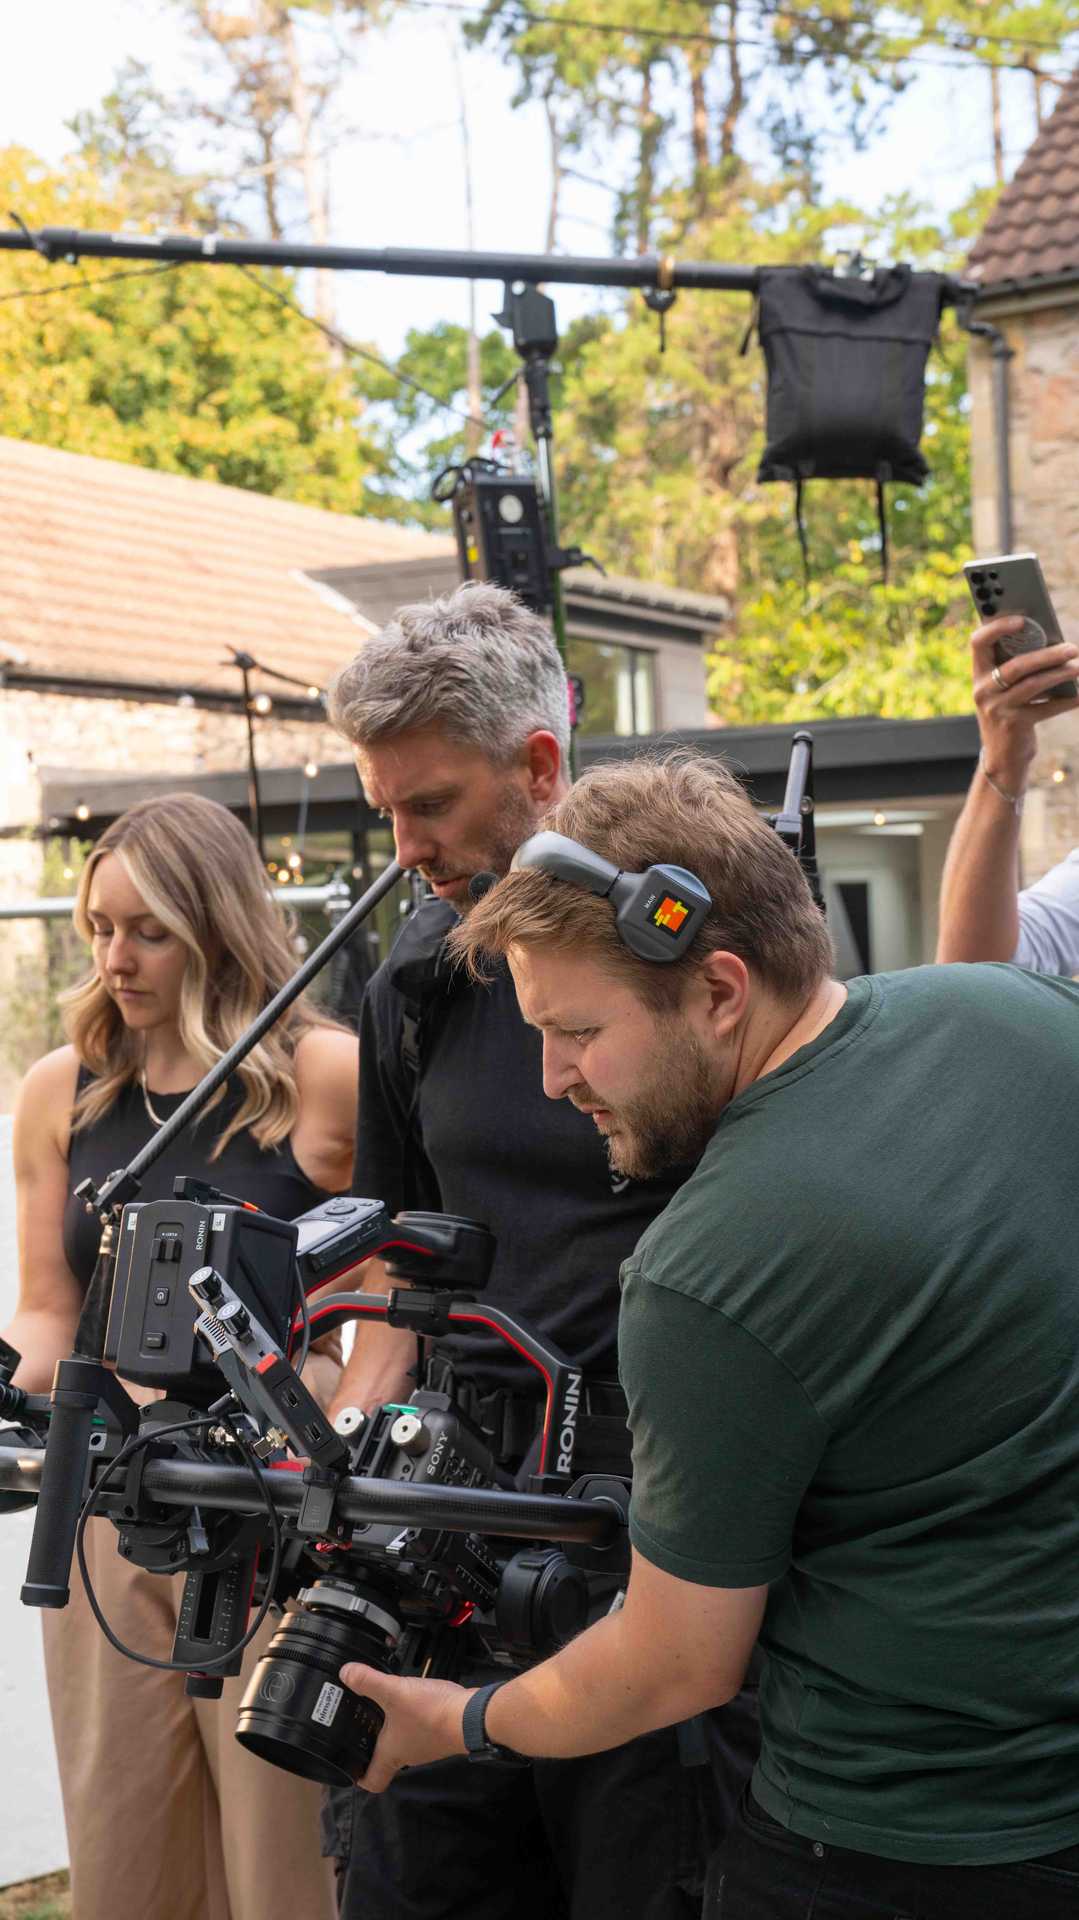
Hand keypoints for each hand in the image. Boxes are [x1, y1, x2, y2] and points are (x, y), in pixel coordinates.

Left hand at [340, 1662, 471, 1791]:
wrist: (471, 1717)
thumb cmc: (430, 1714)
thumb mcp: (394, 1693)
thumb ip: (369, 1682)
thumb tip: (345, 1673)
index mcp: (391, 1755)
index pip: (371, 1780)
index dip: (356, 1776)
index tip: (347, 1763)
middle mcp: (407, 1755)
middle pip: (384, 1760)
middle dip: (371, 1747)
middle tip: (358, 1728)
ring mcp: (425, 1745)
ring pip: (401, 1744)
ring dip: (391, 1730)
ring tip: (379, 1709)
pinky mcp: (438, 1733)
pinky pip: (417, 1730)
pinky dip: (409, 1719)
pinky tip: (408, 1700)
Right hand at [972, 616, 1078, 790]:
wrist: (1003, 757)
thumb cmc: (1009, 712)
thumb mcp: (1005, 689)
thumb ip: (1017, 665)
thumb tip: (1052, 642)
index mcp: (979, 674)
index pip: (978, 642)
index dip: (998, 628)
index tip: (1023, 619)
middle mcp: (983, 690)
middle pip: (1016, 665)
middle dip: (1046, 654)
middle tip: (1071, 647)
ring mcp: (997, 709)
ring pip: (1033, 684)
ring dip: (1059, 673)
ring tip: (1078, 667)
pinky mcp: (1014, 725)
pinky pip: (1045, 708)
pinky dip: (1065, 701)